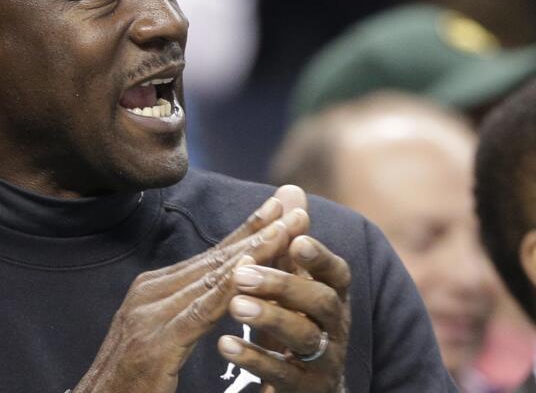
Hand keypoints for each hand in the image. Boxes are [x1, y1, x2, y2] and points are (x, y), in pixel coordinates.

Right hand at [72, 186, 309, 392]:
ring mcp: (150, 313)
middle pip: (215, 258)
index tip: (280, 209)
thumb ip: (186, 313)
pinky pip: (201, 312)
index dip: (247, 230)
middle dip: (258, 230)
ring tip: (288, 230)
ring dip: (255, 251)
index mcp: (153, 289)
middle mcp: (150, 292)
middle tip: (294, 207)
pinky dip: (230, 290)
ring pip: (213, 277)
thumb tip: (219, 292)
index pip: (210, 256)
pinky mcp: (156, 342)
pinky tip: (255, 274)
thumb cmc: (133, 380)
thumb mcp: (162, 337)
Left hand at [218, 236, 351, 392]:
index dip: (320, 257)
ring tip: (235, 305)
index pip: (337, 273)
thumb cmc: (295, 321)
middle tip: (243, 274)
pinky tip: (225, 344)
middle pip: (320, 303)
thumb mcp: (294, 281)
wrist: (303, 386)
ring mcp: (323, 361)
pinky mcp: (304, 389)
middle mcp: (335, 328)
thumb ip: (290, 240)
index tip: (296, 240)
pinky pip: (282, 375)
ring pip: (304, 338)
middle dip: (284, 285)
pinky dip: (254, 358)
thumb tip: (290, 189)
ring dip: (270, 318)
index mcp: (333, 297)